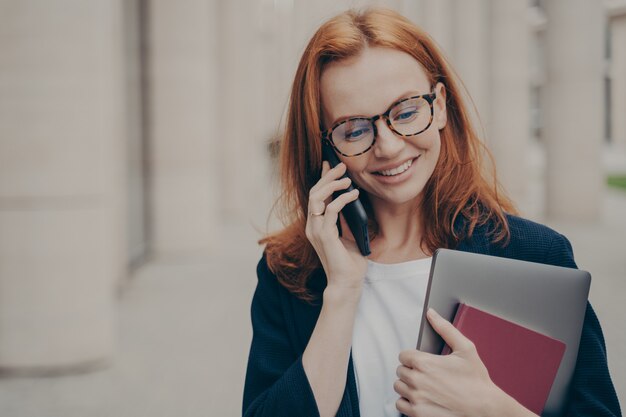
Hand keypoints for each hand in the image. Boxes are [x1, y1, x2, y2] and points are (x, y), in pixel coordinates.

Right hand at [305, 160, 367, 290]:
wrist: (347, 283)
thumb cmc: (350, 262)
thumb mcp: (349, 234)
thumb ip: (346, 219)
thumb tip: (351, 199)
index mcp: (316, 225)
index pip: (315, 196)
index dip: (321, 178)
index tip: (329, 163)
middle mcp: (312, 226)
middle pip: (314, 193)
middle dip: (327, 176)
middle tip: (341, 166)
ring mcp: (316, 230)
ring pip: (317, 198)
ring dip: (332, 185)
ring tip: (347, 179)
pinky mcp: (324, 235)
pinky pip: (330, 210)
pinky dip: (342, 199)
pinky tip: (354, 195)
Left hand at [394, 309, 509, 416]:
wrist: (485, 410)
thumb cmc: (477, 382)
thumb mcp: (465, 349)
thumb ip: (445, 328)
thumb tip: (432, 314)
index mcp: (425, 363)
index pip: (403, 355)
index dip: (414, 357)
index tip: (423, 362)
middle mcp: (417, 380)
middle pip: (400, 370)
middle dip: (412, 371)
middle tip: (427, 375)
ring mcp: (416, 398)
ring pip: (399, 387)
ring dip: (408, 386)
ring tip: (425, 387)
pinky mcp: (417, 414)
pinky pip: (400, 404)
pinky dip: (408, 402)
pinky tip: (421, 399)